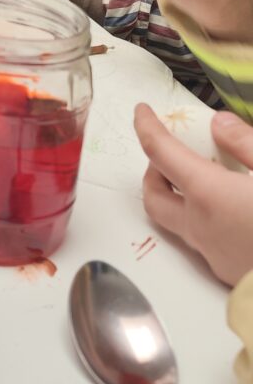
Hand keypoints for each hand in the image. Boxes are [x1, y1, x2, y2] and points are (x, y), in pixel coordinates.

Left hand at [134, 102, 252, 285]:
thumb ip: (247, 143)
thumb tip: (219, 124)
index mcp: (209, 194)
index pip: (158, 151)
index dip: (146, 126)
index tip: (142, 110)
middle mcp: (200, 225)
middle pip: (152, 194)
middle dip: (153, 170)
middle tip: (174, 154)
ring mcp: (212, 254)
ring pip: (176, 221)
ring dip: (179, 196)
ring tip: (210, 180)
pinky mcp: (228, 273)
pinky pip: (204, 240)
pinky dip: (206, 218)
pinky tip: (237, 213)